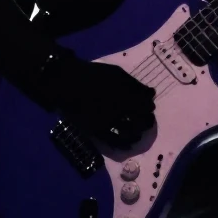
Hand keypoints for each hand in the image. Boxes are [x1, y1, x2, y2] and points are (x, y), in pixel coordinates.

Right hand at [38, 50, 156, 146]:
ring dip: (137, 133)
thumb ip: (135, 84)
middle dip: (146, 121)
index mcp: (125, 95)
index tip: (149, 106)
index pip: (146, 106)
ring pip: (129, 133)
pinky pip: (113, 142)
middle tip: (146, 120)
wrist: (67, 82)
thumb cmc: (93, 74)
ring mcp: (107, 122)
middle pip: (141, 121)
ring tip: (139, 132)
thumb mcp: (116, 73)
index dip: (149, 107)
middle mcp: (118, 111)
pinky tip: (129, 142)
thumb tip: (151, 93)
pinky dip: (124, 144)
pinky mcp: (96, 131)